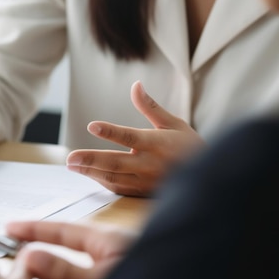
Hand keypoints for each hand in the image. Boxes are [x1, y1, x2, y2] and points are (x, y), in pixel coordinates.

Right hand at [6, 220, 136, 278]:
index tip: (11, 227)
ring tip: (37, 245)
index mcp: (109, 237)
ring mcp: (121, 252)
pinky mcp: (127, 266)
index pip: (62, 229)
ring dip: (58, 244)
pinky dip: (73, 256)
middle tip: (17, 235)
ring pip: (81, 244)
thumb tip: (32, 257)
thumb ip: (67, 273)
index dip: (34, 228)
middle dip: (43, 233)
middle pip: (70, 233)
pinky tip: (72, 262)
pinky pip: (91, 256)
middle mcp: (114, 240)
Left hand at [66, 81, 203, 195]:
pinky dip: (101, 180)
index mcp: (159, 144)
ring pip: (114, 178)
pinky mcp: (142, 192)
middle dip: (91, 160)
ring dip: (91, 172)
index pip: (131, 137)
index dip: (111, 131)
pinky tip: (87, 173)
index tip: (92, 125)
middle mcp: (150, 165)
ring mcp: (145, 182)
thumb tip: (135, 85)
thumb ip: (150, 107)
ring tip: (71, 165)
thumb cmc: (189, 146)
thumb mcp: (174, 123)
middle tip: (70, 158)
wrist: (208, 180)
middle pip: (117, 163)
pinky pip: (118, 188)